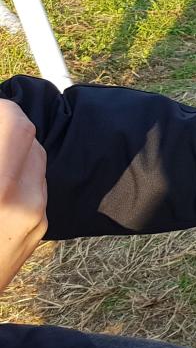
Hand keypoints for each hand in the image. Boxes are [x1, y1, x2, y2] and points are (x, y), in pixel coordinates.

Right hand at [0, 100, 46, 292]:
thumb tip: (2, 118)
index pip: (14, 121)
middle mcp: (22, 201)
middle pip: (27, 134)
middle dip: (3, 127)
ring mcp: (35, 216)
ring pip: (34, 157)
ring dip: (9, 149)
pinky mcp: (38, 229)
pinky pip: (35, 183)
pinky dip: (15, 172)